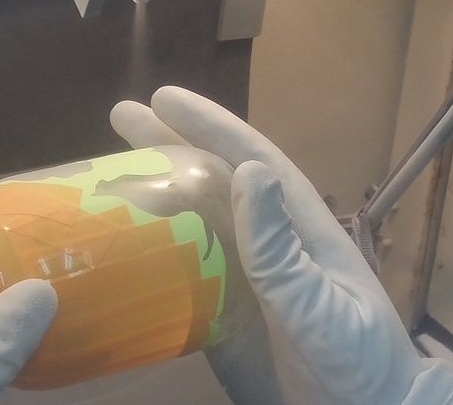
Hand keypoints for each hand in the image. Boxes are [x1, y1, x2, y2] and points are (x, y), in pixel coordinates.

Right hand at [110, 86, 452, 403]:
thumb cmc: (354, 359)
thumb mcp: (321, 305)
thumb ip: (281, 248)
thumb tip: (248, 171)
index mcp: (295, 223)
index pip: (249, 158)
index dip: (208, 125)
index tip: (163, 99)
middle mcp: (262, 237)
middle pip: (210, 179)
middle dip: (168, 144)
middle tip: (121, 117)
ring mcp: (237, 271)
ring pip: (188, 218)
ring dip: (150, 191)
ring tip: (105, 171)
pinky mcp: (217, 306)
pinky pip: (178, 265)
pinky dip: (149, 246)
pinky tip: (117, 238)